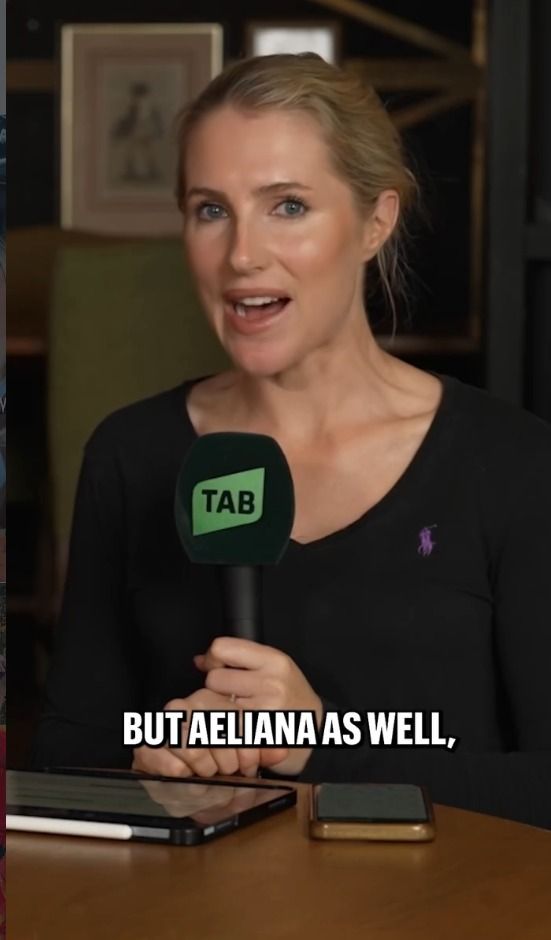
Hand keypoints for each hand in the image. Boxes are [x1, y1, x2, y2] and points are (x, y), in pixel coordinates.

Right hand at [132, 687, 286, 778]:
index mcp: (213, 704)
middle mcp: (187, 709)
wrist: (194, 794)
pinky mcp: (146, 749)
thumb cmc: (223, 772)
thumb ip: (264, 752)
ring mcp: (164, 728)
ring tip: (208, 773)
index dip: (242, 740)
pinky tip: (184, 774)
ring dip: (203, 761)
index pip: (229, 711)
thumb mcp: (248, 759)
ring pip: (186, 735)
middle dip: (225, 753)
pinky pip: (156, 750)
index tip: (249, 763)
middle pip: (208, 720)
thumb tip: (280, 751)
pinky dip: (173, 765)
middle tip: (229, 771)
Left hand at [195, 636, 322, 775]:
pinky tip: (238, 726)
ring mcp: (264, 711)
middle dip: (217, 687)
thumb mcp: (275, 667)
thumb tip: (200, 660)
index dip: (214, 658)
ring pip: (215, 704)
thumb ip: (239, 659)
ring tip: (237, 710)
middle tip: (232, 694)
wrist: (315, 731)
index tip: (218, 666)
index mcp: (274, 660)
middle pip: (214, 678)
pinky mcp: (256, 736)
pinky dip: (225, 727)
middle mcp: (271, 683)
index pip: (223, 648)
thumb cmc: (292, 697)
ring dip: (219, 709)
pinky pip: (223, 727)